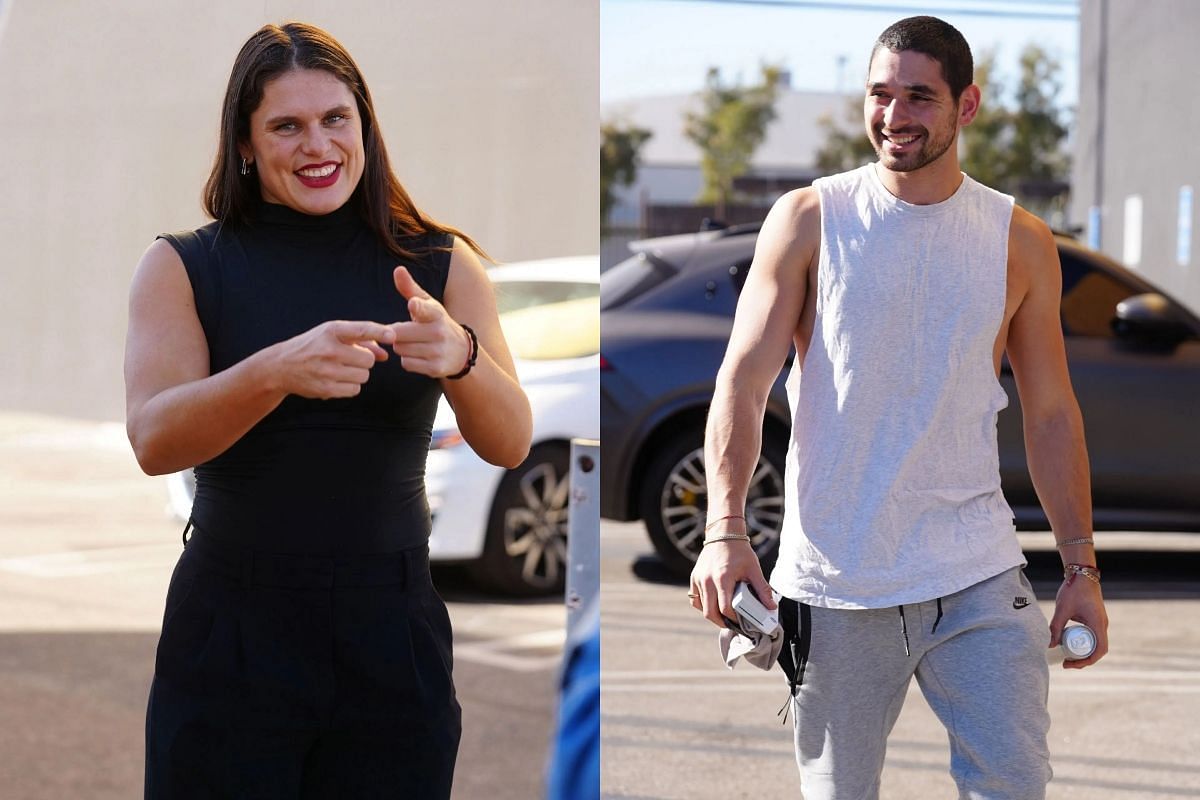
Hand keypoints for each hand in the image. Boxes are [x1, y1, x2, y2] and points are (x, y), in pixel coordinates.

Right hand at [273, 320, 394, 398]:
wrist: (282, 366)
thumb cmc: (314, 346)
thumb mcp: (333, 335)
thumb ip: (362, 341)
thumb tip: (385, 355)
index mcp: (332, 331)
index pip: (361, 330)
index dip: (379, 332)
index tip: (392, 336)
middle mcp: (329, 350)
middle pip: (368, 360)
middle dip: (363, 360)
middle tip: (349, 358)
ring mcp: (327, 371)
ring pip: (364, 376)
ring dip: (358, 374)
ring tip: (341, 368)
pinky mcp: (325, 389)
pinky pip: (355, 389)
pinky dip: (350, 386)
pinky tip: (337, 379)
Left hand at [391, 266, 471, 376]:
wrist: (462, 352)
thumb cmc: (436, 322)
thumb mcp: (428, 304)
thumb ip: (410, 288)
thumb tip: (398, 269)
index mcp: (436, 313)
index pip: (425, 309)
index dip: (417, 307)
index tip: (412, 304)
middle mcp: (438, 332)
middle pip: (398, 334)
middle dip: (397, 334)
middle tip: (406, 333)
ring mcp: (438, 351)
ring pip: (400, 349)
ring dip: (401, 347)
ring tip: (413, 343)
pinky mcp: (435, 368)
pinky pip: (406, 364)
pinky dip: (408, 361)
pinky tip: (418, 356)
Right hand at [689, 539, 775, 628]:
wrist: (723, 534)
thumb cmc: (739, 551)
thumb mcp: (753, 569)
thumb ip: (762, 589)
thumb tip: (771, 607)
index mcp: (722, 579)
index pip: (725, 608)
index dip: (734, 620)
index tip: (742, 623)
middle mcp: (707, 580)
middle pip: (710, 613)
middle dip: (721, 622)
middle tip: (732, 625)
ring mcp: (698, 579)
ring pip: (701, 607)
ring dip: (713, 614)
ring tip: (724, 616)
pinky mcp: (694, 577)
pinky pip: (695, 598)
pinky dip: (703, 605)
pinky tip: (713, 605)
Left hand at [1049, 575, 1108, 668]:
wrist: (1082, 573)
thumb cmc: (1074, 589)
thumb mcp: (1063, 609)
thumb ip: (1055, 627)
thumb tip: (1048, 644)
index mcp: (1098, 624)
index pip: (1099, 650)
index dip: (1088, 661)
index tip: (1072, 664)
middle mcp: (1101, 625)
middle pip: (1097, 650)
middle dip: (1083, 659)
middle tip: (1066, 662)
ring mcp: (1099, 622)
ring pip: (1094, 643)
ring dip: (1082, 651)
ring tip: (1066, 655)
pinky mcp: (1094, 618)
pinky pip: (1091, 635)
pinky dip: (1081, 642)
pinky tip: (1068, 643)